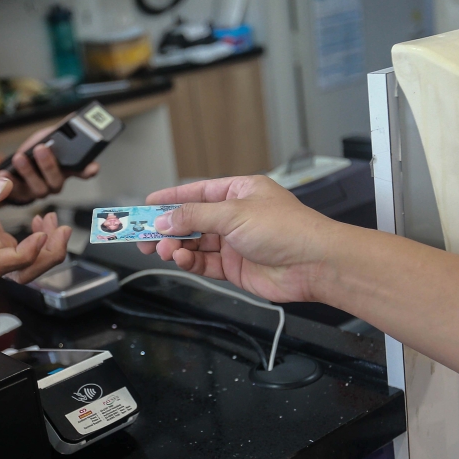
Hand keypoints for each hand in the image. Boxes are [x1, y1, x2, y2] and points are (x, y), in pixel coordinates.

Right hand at [0, 157, 71, 282]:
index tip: (40, 234)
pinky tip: (43, 221)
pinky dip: (42, 243)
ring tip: (57, 223)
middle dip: (48, 257)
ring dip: (49, 251)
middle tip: (64, 230)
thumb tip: (5, 188)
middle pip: (19, 274)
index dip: (24, 256)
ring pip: (25, 268)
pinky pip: (24, 255)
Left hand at [1, 126, 99, 204]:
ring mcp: (41, 191)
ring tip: (19, 157)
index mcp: (68, 169)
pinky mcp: (23, 195)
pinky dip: (10, 183)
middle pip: (57, 181)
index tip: (91, 168)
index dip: (89, 171)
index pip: (84, 172)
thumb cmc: (38, 150)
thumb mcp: (49, 137)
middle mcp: (57, 182)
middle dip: (49, 165)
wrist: (17, 163)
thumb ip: (59, 131)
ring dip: (28, 172)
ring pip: (39, 188)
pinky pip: (17, 192)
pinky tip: (4, 173)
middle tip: (41, 148)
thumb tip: (72, 117)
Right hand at [137, 176, 339, 302]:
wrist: (313, 264)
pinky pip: (205, 263)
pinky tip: (182, 260)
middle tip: (144, 236)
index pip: (197, 192)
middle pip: (192, 220)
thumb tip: (165, 218)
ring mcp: (235, 243)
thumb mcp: (233, 213)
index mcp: (239, 192)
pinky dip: (190, 262)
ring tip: (165, 250)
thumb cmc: (287, 229)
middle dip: (168, 228)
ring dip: (177, 247)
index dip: (171, 198)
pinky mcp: (236, 267)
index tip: (146, 205)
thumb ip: (195, 216)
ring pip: (195, 244)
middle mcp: (236, 216)